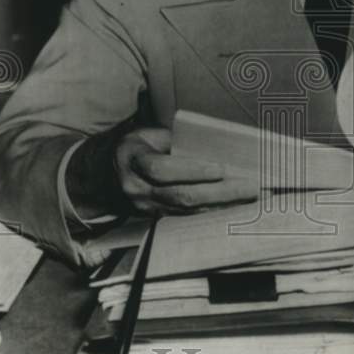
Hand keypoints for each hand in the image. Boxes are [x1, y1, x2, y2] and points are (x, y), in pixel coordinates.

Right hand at [112, 127, 258, 214]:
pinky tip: (235, 208)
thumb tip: (212, 145)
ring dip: (222, 206)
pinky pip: (188, 217)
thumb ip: (174, 140)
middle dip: (220, 193)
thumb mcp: (146, 135)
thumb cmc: (132, 148)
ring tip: (252, 198)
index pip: (163, 170)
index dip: (192, 170)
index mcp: (132, 161)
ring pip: (188, 211)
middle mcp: (137, 189)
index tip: (222, 168)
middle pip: (181, 195)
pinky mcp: (155, 218)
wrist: (102, 175)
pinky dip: (213, 212)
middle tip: (251, 186)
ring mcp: (145, 208)